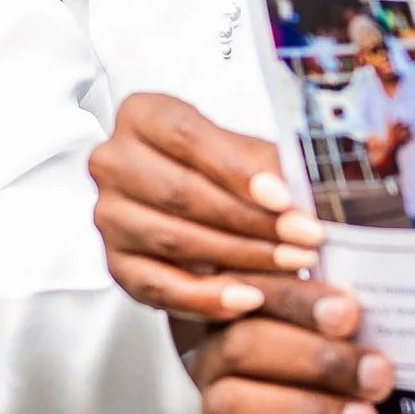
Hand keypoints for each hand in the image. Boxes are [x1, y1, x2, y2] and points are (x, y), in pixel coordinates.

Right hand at [89, 92, 325, 323]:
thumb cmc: (224, 170)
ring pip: (173, 240)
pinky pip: (157, 287)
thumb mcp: (250, 153)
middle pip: (181, 193)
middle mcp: (115, 162)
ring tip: (290, 264)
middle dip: (252, 220)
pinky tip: (247, 298)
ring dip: (239, 257)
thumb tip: (298, 196)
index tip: (283, 198)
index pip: (186, 137)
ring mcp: (109, 215)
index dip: (237, 170)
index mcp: (143, 115)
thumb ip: (268, 168)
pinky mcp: (115, 262)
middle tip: (304, 238)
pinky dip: (205, 298)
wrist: (205, 206)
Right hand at [183, 296, 389, 413]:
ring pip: (233, 407)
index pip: (259, 291)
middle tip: (377, 376)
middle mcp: (224, 366)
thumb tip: (395, 295)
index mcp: (254, 316)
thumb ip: (370, 324)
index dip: (299, 299)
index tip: (349, 312)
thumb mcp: (374, 353)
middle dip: (315, 358)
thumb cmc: (373, 398)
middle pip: (241, 346)